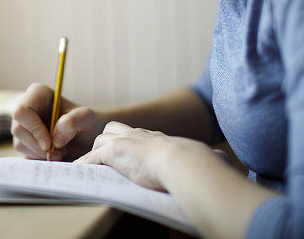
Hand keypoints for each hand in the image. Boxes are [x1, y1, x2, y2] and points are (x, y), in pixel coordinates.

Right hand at [10, 83, 104, 160]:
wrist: (86, 139)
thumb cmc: (86, 124)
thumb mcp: (88, 119)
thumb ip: (74, 121)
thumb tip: (55, 136)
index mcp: (38, 94)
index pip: (22, 111)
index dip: (33, 129)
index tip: (50, 144)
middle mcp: (25, 107)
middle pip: (18, 129)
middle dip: (38, 146)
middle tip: (60, 152)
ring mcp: (21, 124)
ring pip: (19, 143)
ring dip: (40, 153)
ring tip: (60, 152)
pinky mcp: (22, 141)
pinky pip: (23, 154)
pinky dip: (39, 158)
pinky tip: (54, 154)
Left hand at [75, 121, 209, 191]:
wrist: (182, 161)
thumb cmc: (195, 162)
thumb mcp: (200, 156)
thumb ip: (208, 157)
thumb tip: (224, 160)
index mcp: (155, 137)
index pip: (135, 133)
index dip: (128, 140)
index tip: (128, 151)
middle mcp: (137, 135)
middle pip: (112, 130)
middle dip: (107, 142)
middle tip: (103, 156)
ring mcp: (123, 142)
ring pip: (100, 142)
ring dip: (94, 154)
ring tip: (87, 166)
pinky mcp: (112, 152)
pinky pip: (91, 158)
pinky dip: (84, 164)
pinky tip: (80, 172)